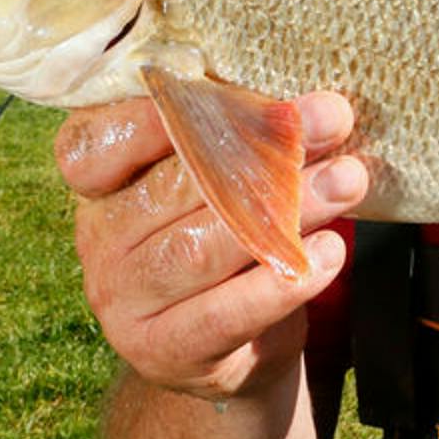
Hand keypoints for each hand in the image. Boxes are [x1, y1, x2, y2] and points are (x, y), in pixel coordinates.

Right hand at [55, 92, 367, 400]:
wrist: (235, 345)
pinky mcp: (163, 349)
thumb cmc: (228, 228)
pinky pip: (223, 314)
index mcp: (98, 181)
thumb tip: (309, 105)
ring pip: (199, 248)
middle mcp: (99, 238)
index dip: (152, 114)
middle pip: (170, 187)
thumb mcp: (221, 175)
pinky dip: (280, 283)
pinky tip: (330, 253)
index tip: (225, 89)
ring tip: (347, 179)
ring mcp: (123, 300)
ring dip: (283, 210)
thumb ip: (237, 136)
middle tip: (331, 117)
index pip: (91, 143)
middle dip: (258, 149)